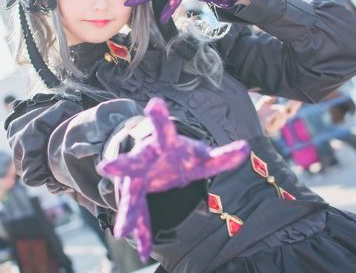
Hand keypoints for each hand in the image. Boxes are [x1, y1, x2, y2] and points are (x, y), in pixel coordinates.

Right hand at [97, 98, 249, 261]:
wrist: (151, 160)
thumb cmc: (178, 155)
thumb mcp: (200, 156)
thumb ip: (221, 155)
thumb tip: (246, 148)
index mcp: (162, 144)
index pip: (163, 130)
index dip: (159, 118)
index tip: (153, 104)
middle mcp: (144, 160)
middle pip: (133, 162)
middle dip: (122, 164)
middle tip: (108, 166)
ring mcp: (136, 179)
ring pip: (130, 195)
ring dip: (127, 212)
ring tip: (122, 231)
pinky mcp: (136, 195)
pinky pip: (138, 215)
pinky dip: (141, 233)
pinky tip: (144, 250)